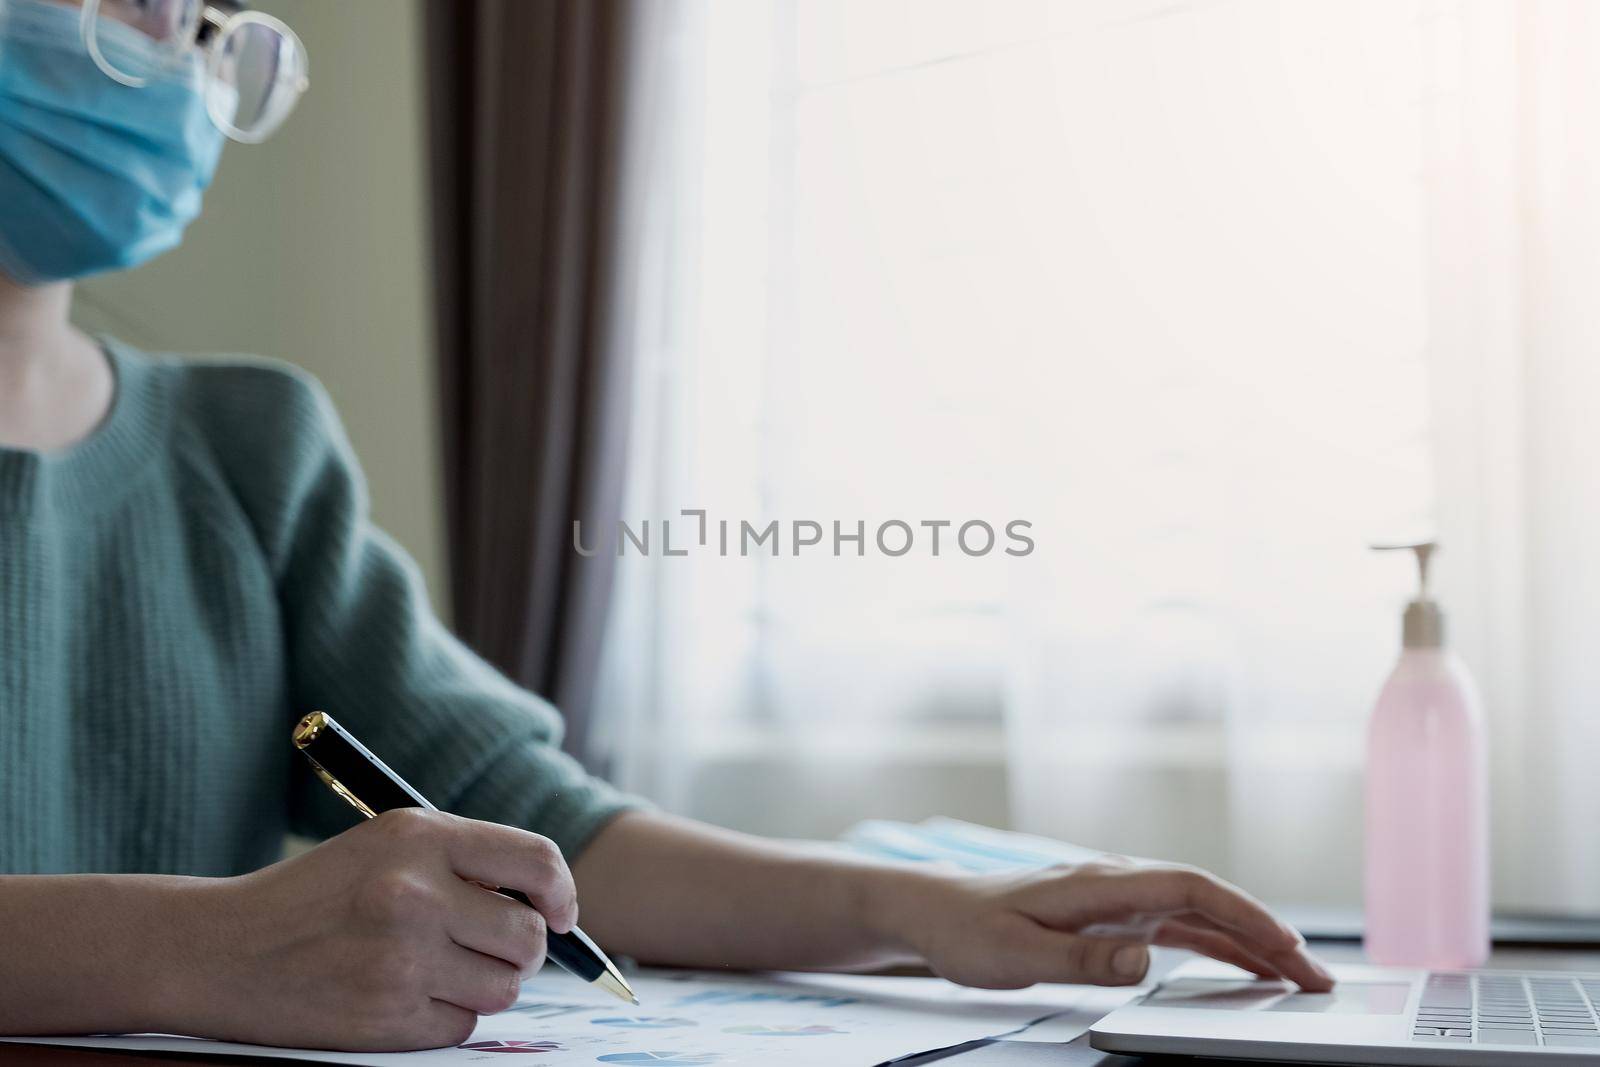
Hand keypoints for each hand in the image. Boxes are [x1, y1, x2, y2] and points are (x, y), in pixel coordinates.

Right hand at [173, 810, 575, 1050]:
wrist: (221, 949)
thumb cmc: (314, 895)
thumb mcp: (385, 846)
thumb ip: (464, 863)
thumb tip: (549, 906)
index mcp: (419, 836)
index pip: (536, 861)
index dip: (561, 893)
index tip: (560, 913)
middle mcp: (415, 893)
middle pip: (529, 936)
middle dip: (522, 949)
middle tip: (487, 948)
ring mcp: (401, 959)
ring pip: (505, 988)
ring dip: (485, 986)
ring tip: (437, 970)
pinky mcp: (387, 1017)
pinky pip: (462, 1026)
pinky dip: (445, 1017)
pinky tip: (402, 997)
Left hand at [880, 859, 1333, 991]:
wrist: (932, 911)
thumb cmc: (968, 931)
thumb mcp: (1016, 954)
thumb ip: (1081, 960)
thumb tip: (1144, 959)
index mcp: (1099, 884)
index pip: (1190, 889)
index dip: (1244, 914)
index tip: (1289, 946)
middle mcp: (1115, 883)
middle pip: (1208, 900)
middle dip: (1266, 933)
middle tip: (1316, 979)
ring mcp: (1115, 899)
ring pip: (1199, 915)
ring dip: (1248, 942)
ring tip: (1297, 979)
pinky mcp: (1109, 918)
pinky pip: (1176, 929)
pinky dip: (1216, 946)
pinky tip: (1243, 968)